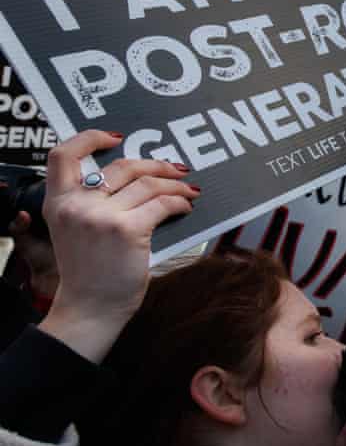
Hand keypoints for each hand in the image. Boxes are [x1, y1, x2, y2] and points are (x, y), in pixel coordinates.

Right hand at [37, 130, 198, 361]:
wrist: (90, 308)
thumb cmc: (89, 270)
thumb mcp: (74, 230)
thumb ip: (91, 202)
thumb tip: (134, 176)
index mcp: (56, 203)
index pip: (62, 155)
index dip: (89, 138)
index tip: (115, 137)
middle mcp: (76, 205)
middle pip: (123, 165)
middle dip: (156, 164)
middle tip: (175, 169)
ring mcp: (101, 217)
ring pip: (148, 183)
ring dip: (175, 184)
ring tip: (188, 190)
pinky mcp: (128, 230)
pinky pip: (163, 204)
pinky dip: (180, 203)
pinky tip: (185, 208)